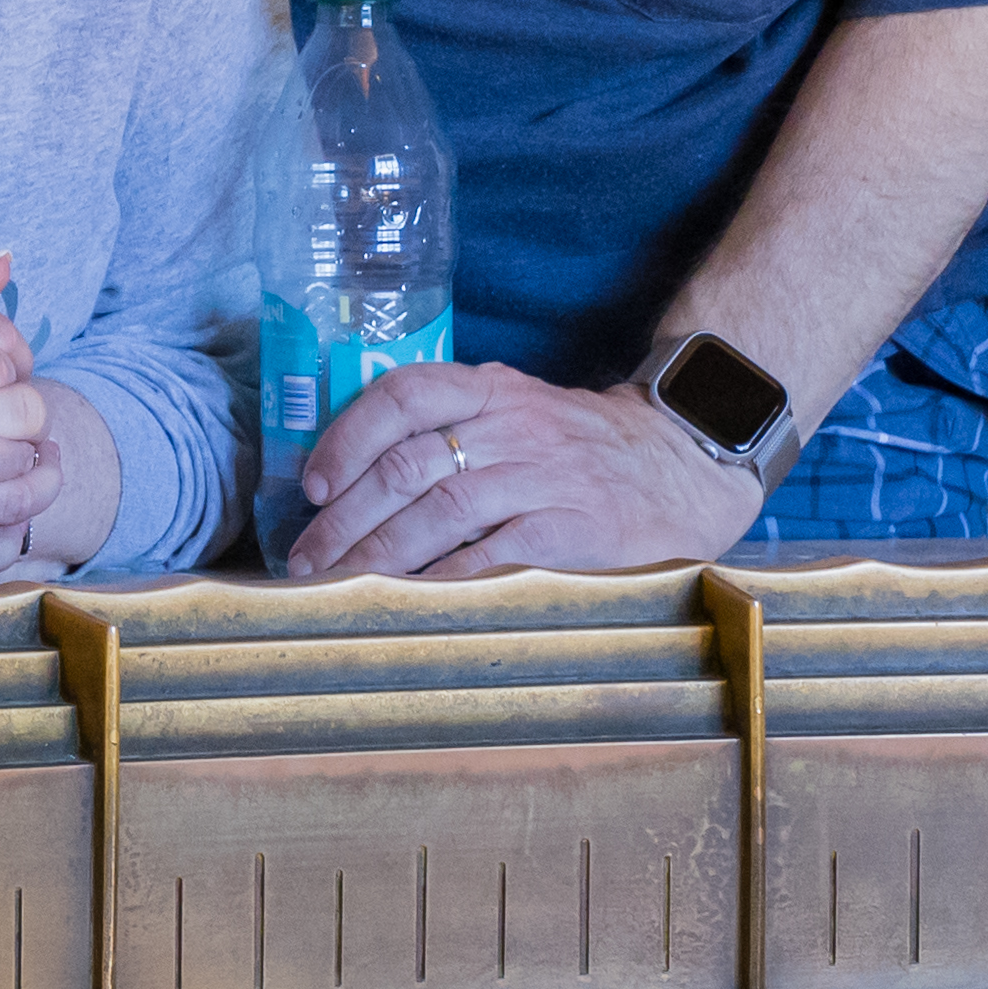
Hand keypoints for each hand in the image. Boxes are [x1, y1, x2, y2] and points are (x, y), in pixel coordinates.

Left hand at [290, 356, 760, 576]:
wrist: (680, 465)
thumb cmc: (576, 445)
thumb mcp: (515, 411)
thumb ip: (449, 426)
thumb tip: (354, 473)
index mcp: (490, 390)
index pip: (403, 395)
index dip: (348, 438)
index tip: (313, 485)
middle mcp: (512, 427)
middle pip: (407, 466)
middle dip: (345, 519)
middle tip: (306, 559)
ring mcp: (543, 476)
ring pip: (440, 511)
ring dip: (380, 553)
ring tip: (342, 585)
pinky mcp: (572, 526)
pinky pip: (493, 553)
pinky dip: (445, 577)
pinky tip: (410, 598)